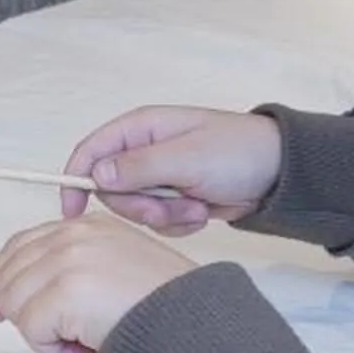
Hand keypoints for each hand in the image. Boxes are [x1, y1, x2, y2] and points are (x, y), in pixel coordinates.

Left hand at [0, 216, 198, 352]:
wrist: (189, 320)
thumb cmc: (160, 305)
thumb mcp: (115, 266)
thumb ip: (73, 268)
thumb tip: (20, 297)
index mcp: (85, 226)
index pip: (21, 245)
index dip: (5, 278)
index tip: (4, 307)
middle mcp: (72, 235)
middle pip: (8, 273)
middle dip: (17, 309)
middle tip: (44, 335)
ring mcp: (67, 261)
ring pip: (14, 302)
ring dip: (40, 332)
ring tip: (78, 341)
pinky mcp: (64, 292)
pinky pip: (30, 329)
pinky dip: (51, 349)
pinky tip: (83, 349)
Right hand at [58, 106, 280, 232]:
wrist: (280, 175)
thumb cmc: (237, 152)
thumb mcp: (186, 158)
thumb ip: (138, 167)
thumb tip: (96, 174)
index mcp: (141, 129)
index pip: (91, 151)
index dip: (76, 179)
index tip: (73, 211)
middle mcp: (145, 152)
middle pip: (111, 189)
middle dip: (140, 206)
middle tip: (169, 206)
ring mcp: (160, 177)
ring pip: (136, 210)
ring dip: (166, 216)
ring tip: (197, 205)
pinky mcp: (175, 200)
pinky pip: (159, 222)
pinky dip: (180, 223)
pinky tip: (203, 212)